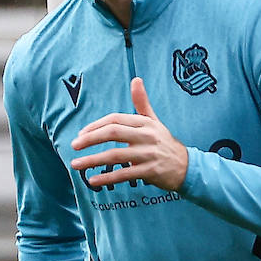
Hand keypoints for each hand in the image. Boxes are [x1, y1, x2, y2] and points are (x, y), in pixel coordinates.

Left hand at [70, 78, 187, 191]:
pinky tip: (93, 180)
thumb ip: (142, 103)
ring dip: (93, 160)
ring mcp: (149, 154)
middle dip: (90, 139)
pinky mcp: (150, 172)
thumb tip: (136, 80)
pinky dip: (107, 177)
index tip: (81, 134)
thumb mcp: (154, 121)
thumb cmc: (165, 143)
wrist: (187, 167)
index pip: (115, 120)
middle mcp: (147, 136)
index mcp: (145, 123)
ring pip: (116, 155)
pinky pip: (124, 174)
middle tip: (74, 145)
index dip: (95, 126)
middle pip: (113, 133)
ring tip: (76, 164)